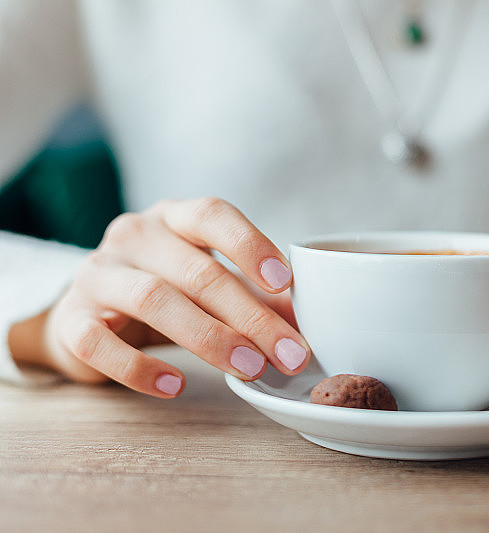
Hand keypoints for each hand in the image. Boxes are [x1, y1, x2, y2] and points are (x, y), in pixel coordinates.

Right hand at [11, 197, 309, 396]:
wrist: (87, 314)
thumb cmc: (166, 290)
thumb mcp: (209, 282)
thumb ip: (254, 297)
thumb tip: (302, 324)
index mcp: (174, 218)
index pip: (213, 215)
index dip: (250, 246)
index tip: (286, 282)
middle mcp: (134, 236)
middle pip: (196, 271)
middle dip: (249, 315)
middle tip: (287, 353)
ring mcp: (98, 274)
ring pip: (153, 300)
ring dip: (208, 338)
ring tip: (249, 369)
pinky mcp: (72, 319)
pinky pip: (100, 343)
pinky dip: (139, 368)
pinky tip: (175, 385)